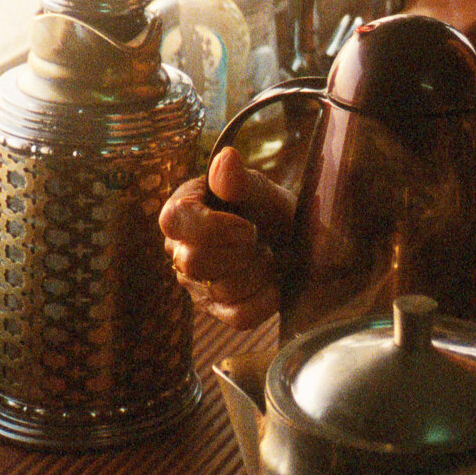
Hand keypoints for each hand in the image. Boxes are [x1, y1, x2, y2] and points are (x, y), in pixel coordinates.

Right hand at [159, 146, 292, 328]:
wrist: (302, 246)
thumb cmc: (272, 213)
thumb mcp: (264, 192)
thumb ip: (242, 180)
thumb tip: (226, 158)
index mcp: (184, 211)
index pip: (173, 220)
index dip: (212, 227)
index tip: (247, 226)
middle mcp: (181, 250)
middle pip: (194, 261)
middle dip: (241, 251)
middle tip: (260, 238)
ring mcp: (196, 285)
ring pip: (221, 290)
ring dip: (259, 271)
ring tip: (268, 254)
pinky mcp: (218, 312)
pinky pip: (240, 316)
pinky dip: (268, 297)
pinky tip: (274, 281)